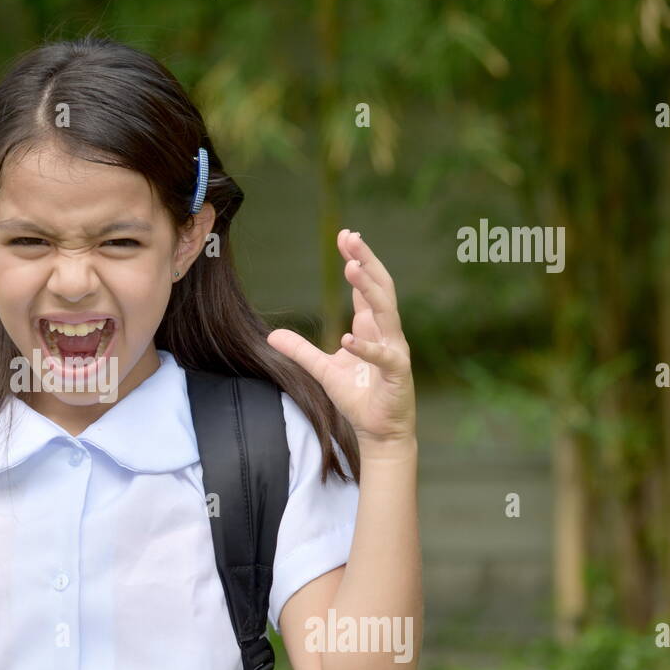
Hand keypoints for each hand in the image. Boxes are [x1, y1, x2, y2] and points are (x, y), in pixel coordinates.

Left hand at [266, 229, 415, 452]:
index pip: (367, 287)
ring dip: (370, 289)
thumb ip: (301, 350)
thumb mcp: (323, 370)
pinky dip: (367, 347)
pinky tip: (349, 337)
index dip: (357, 261)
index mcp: (372, 327)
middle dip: (366, 261)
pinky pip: (384, 356)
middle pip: (380, 288)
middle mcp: (387, 333)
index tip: (344, 236)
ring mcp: (395, 351)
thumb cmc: (359, 398)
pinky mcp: (397, 374)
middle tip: (351, 238)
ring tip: (352, 267)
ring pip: (387, 312)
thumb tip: (272, 335)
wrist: (380, 432)